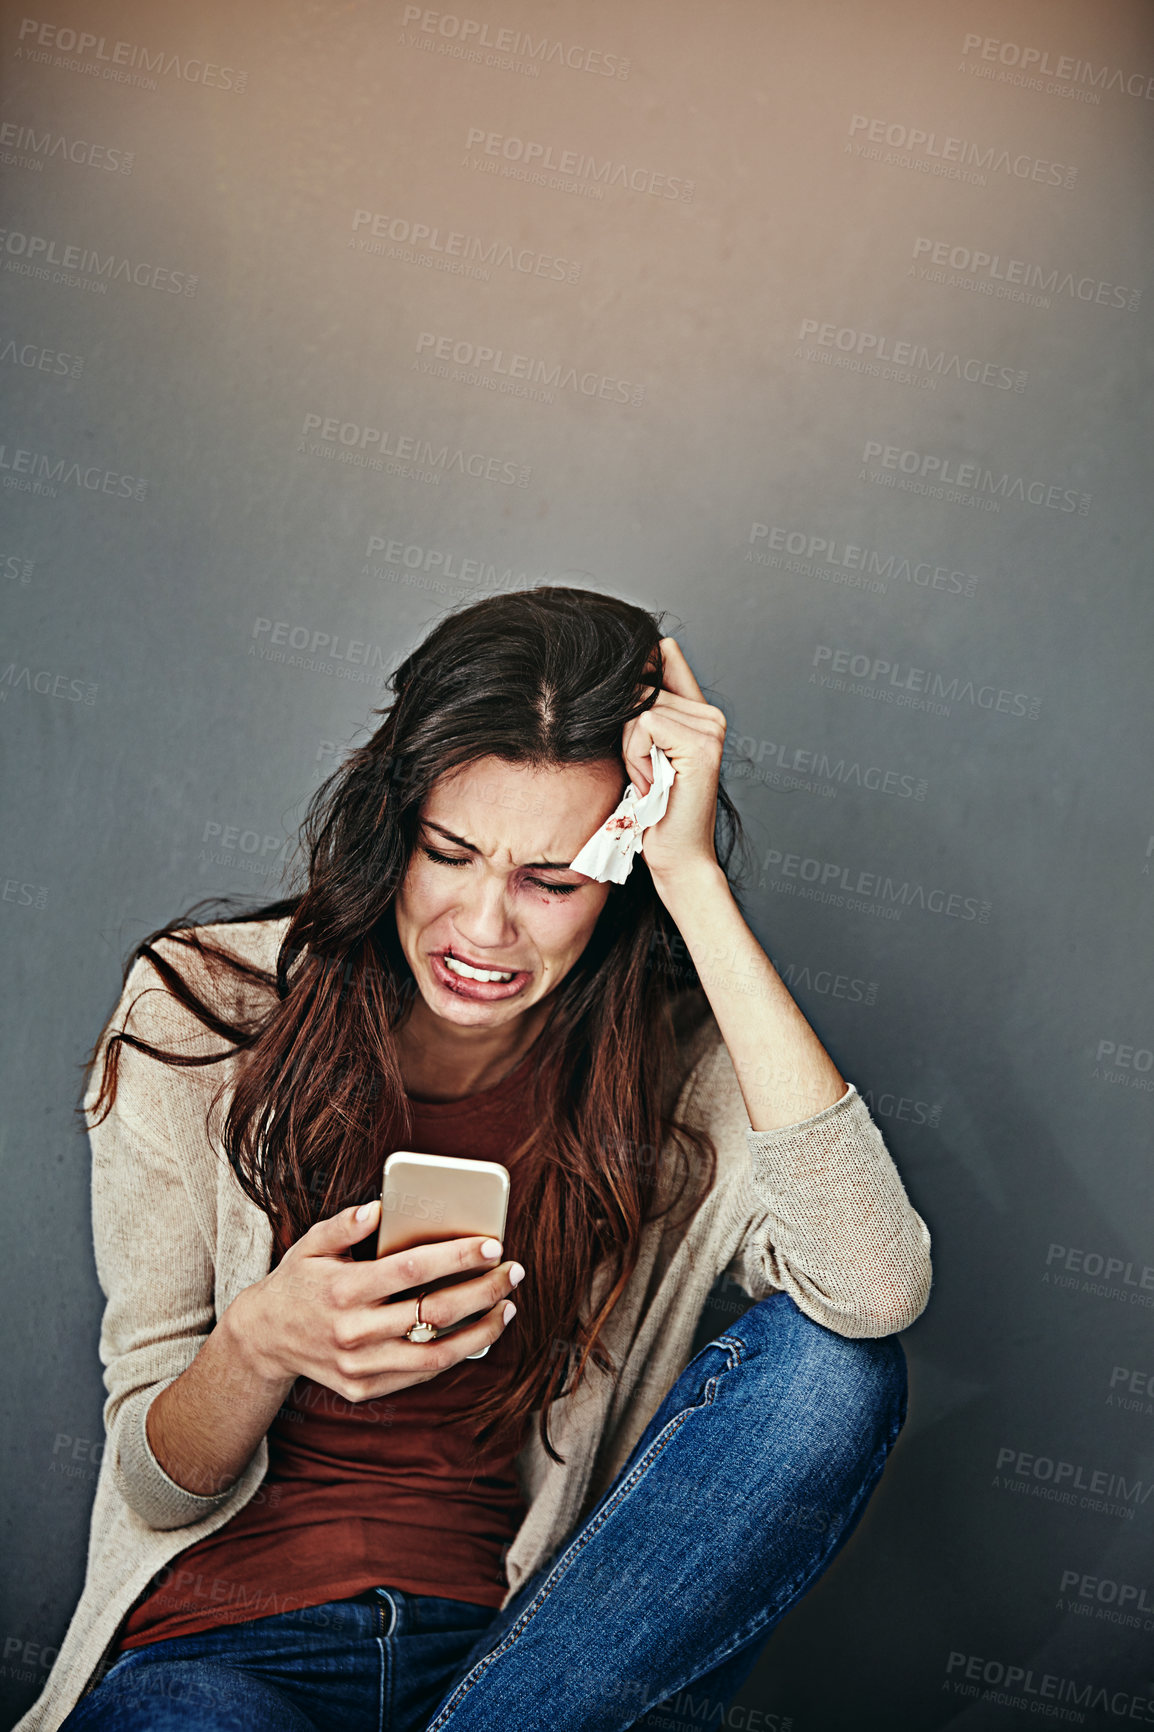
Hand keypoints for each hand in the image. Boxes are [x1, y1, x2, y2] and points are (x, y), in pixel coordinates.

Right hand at [230, 1199, 521, 1402]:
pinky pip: (420, 1374)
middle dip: (483, 1290)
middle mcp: (353, 1331)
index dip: (456, 1258)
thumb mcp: (311, 1244)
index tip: (492, 1246)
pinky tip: (478, 1334)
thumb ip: (345, 1224)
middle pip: (434, 1312)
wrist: (265, 1339)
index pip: (412, 1270)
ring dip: (481, 1330)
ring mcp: (359, 1366)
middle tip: (514, 1272)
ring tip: (508, 1307)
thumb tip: (381, 1208)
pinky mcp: (364, 1389)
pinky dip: (455, 1356)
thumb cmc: (299, 1282)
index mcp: (343, 1289)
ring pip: (436, 1352)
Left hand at [621, 636, 726, 888]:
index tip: (628, 720)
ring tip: (650, 780)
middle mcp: (712, 715)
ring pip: (640, 708)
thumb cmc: (656, 810)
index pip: (665, 654)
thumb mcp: (644, 752)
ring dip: (631, 749)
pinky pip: (645, 724)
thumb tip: (617, 674)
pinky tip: (651, 783)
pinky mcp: (701, 743)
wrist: (677, 856)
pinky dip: (636, 756)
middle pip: (641, 688)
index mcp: (701, 712)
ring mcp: (711, 728)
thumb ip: (641, 712)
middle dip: (628, 733)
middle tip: (646, 772)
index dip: (637, 673)